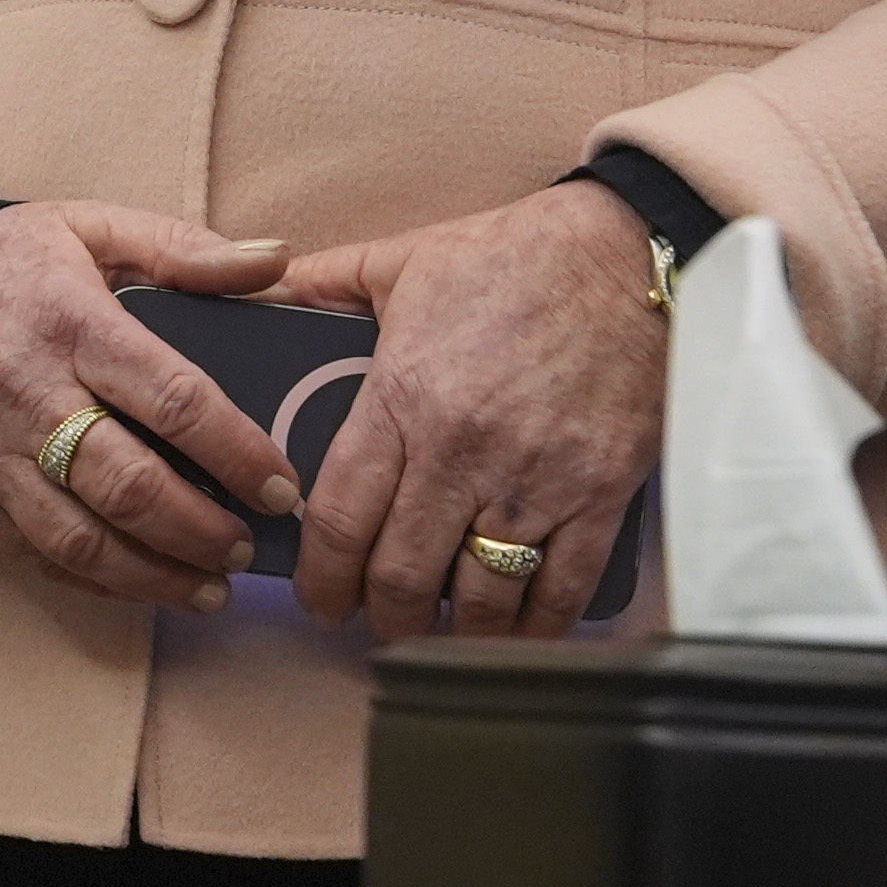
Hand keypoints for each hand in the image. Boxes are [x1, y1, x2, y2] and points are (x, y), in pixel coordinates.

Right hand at [0, 207, 306, 612]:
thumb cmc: (2, 260)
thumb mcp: (88, 227)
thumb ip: (184, 250)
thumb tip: (279, 261)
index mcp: (71, 322)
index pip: (171, 398)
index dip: (237, 452)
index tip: (282, 488)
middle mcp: (26, 391)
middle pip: (127, 485)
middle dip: (201, 530)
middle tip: (249, 547)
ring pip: (78, 536)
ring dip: (153, 575)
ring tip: (209, 586)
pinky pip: (30, 552)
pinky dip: (92, 580)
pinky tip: (139, 584)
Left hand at [277, 185, 667, 637]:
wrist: (632, 255)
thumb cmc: (516, 256)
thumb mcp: (401, 261)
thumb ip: (319, 287)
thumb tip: (254, 294)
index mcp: (405, 399)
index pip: (342, 518)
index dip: (322, 577)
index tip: (317, 599)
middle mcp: (465, 453)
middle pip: (404, 574)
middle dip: (380, 615)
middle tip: (372, 623)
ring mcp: (537, 481)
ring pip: (482, 597)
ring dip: (454, 632)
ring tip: (436, 632)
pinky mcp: (601, 495)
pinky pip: (564, 589)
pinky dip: (536, 626)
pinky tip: (514, 630)